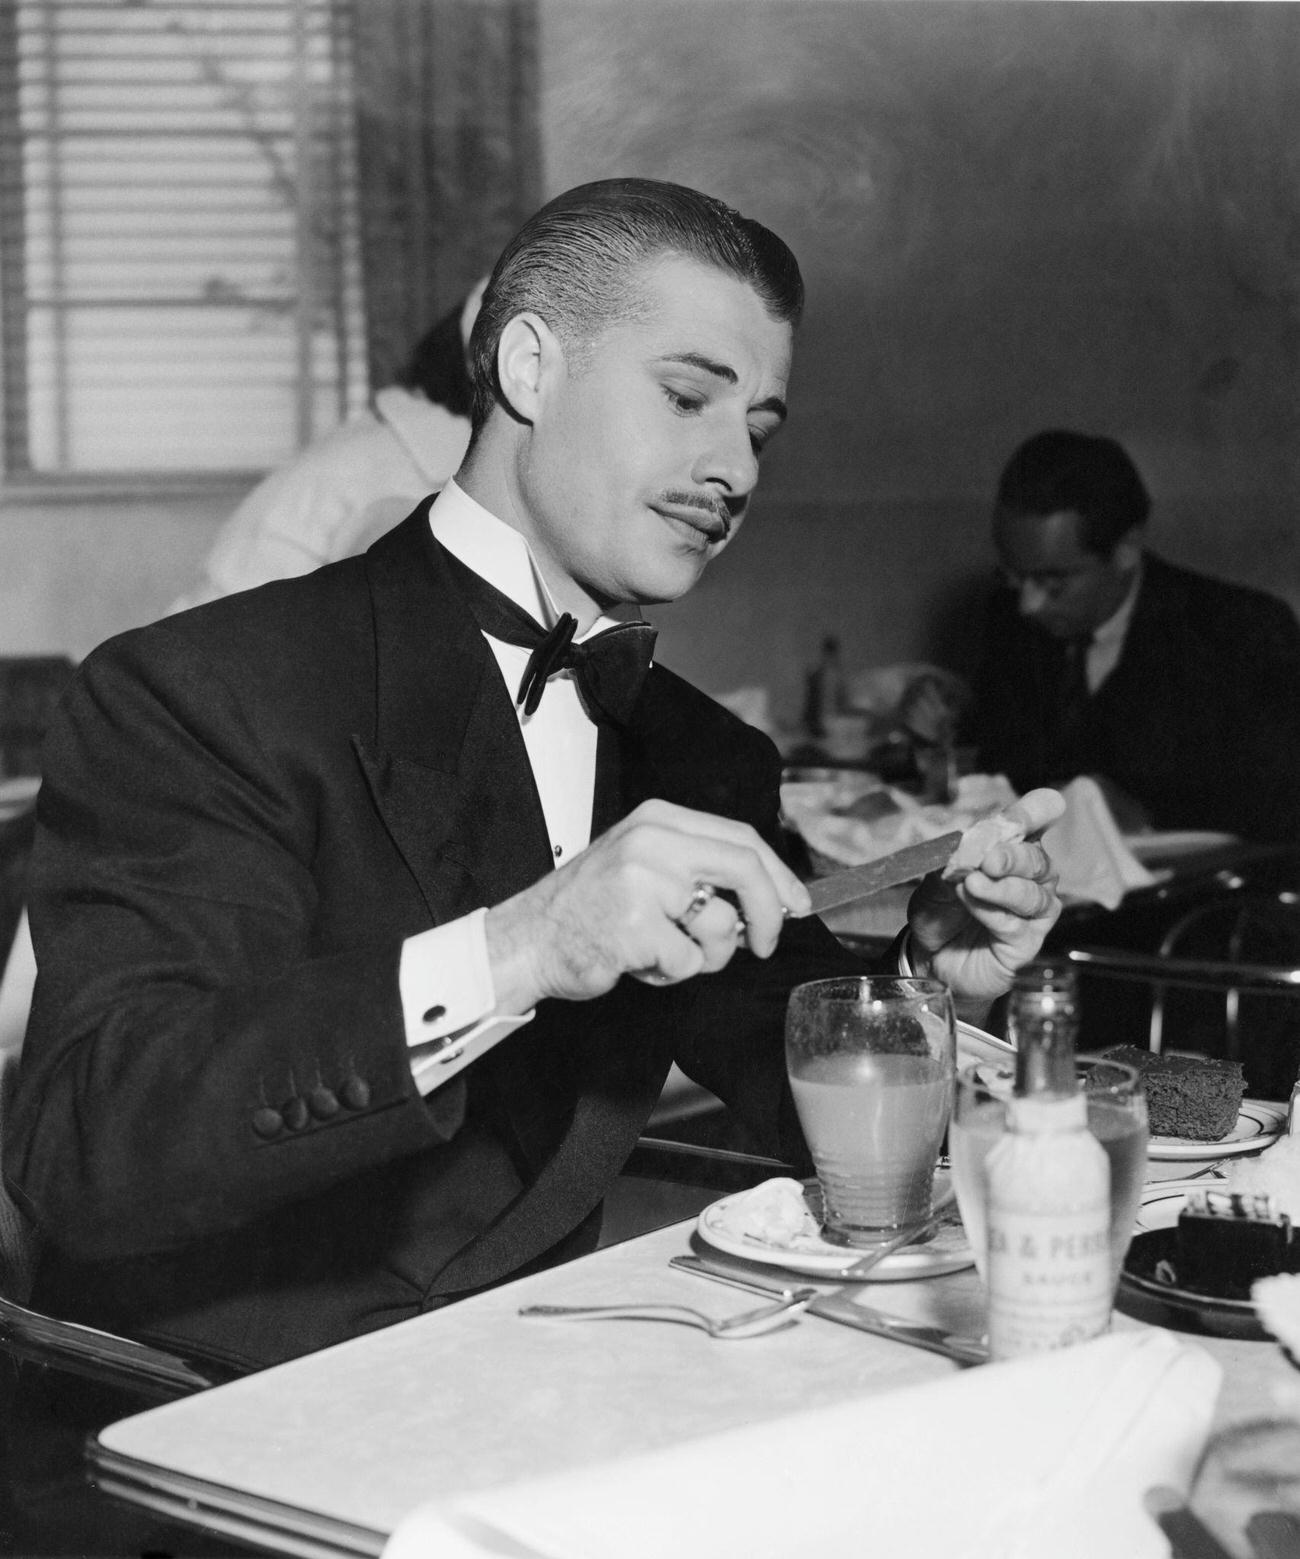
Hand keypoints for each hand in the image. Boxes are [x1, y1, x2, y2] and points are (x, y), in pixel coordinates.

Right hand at [485, 799, 811, 1008]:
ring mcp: (643, 882)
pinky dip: (671, 974)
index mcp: (658, 820)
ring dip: (706, 956)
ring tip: (665, 953)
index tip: (797, 903)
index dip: (778, 873)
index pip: (741, 837)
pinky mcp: (635, 926)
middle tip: (766, 944)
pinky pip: (688, 962)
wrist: (528, 939)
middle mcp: (652, 841)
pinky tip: (638, 964)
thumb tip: (771, 896)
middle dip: (769, 914)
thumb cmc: (589, 909)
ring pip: (721, 925)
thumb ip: (698, 868)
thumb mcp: (642, 863)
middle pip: (745, 869)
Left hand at [904, 788, 1065, 1004]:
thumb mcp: (936, 878)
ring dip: (1001, 887)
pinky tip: (973, 903)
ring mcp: (1032, 911)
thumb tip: (969, 847)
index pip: (1038, 820)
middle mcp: (1031, 877)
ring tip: (972, 884)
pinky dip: (992, 911)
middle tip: (988, 859)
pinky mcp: (1026, 942)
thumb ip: (955, 860)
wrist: (929, 956)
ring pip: (1032, 893)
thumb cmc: (941, 911)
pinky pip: (1015, 923)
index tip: (1031, 811)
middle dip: (1013, 856)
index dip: (1037, 810)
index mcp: (1012, 848)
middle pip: (1037, 859)